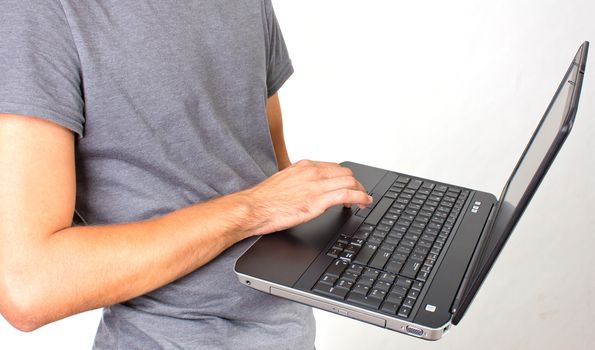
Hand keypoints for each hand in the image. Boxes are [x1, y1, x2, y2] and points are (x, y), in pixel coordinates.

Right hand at [243, 160, 372, 235]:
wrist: (253, 208)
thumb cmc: (264, 199)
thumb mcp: (284, 182)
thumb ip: (299, 182)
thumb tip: (307, 190)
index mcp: (304, 166)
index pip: (333, 167)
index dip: (344, 178)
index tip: (347, 186)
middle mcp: (312, 172)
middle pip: (345, 173)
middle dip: (356, 184)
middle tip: (358, 194)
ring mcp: (316, 186)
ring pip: (350, 182)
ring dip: (361, 191)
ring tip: (364, 201)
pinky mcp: (317, 201)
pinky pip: (347, 195)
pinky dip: (361, 198)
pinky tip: (364, 203)